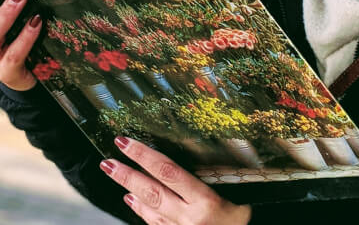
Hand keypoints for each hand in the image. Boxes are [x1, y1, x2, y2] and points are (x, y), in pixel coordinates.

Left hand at [102, 136, 251, 224]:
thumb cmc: (250, 217)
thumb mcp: (239, 194)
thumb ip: (215, 177)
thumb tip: (186, 157)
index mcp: (207, 203)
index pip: (168, 172)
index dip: (144, 155)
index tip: (125, 142)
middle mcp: (191, 220)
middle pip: (152, 192)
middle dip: (127, 175)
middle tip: (108, 161)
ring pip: (151, 211)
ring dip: (132, 191)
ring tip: (115, 173)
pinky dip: (142, 212)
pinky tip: (133, 201)